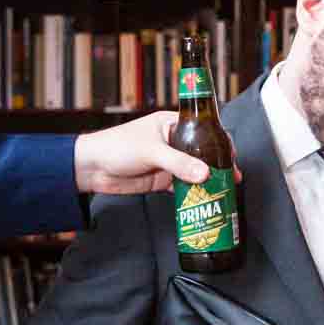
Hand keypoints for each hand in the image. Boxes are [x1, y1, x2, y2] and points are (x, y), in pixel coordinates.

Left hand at [73, 111, 239, 195]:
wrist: (91, 168)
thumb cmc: (117, 147)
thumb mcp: (151, 151)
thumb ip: (178, 163)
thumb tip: (206, 174)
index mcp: (172, 124)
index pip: (204, 129)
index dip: (220, 141)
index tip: (231, 156)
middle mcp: (174, 142)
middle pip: (204, 153)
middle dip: (219, 165)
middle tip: (232, 179)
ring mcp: (169, 162)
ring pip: (195, 172)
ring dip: (208, 182)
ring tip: (224, 192)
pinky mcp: (162, 180)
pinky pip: (183, 188)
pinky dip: (193, 194)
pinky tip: (205, 201)